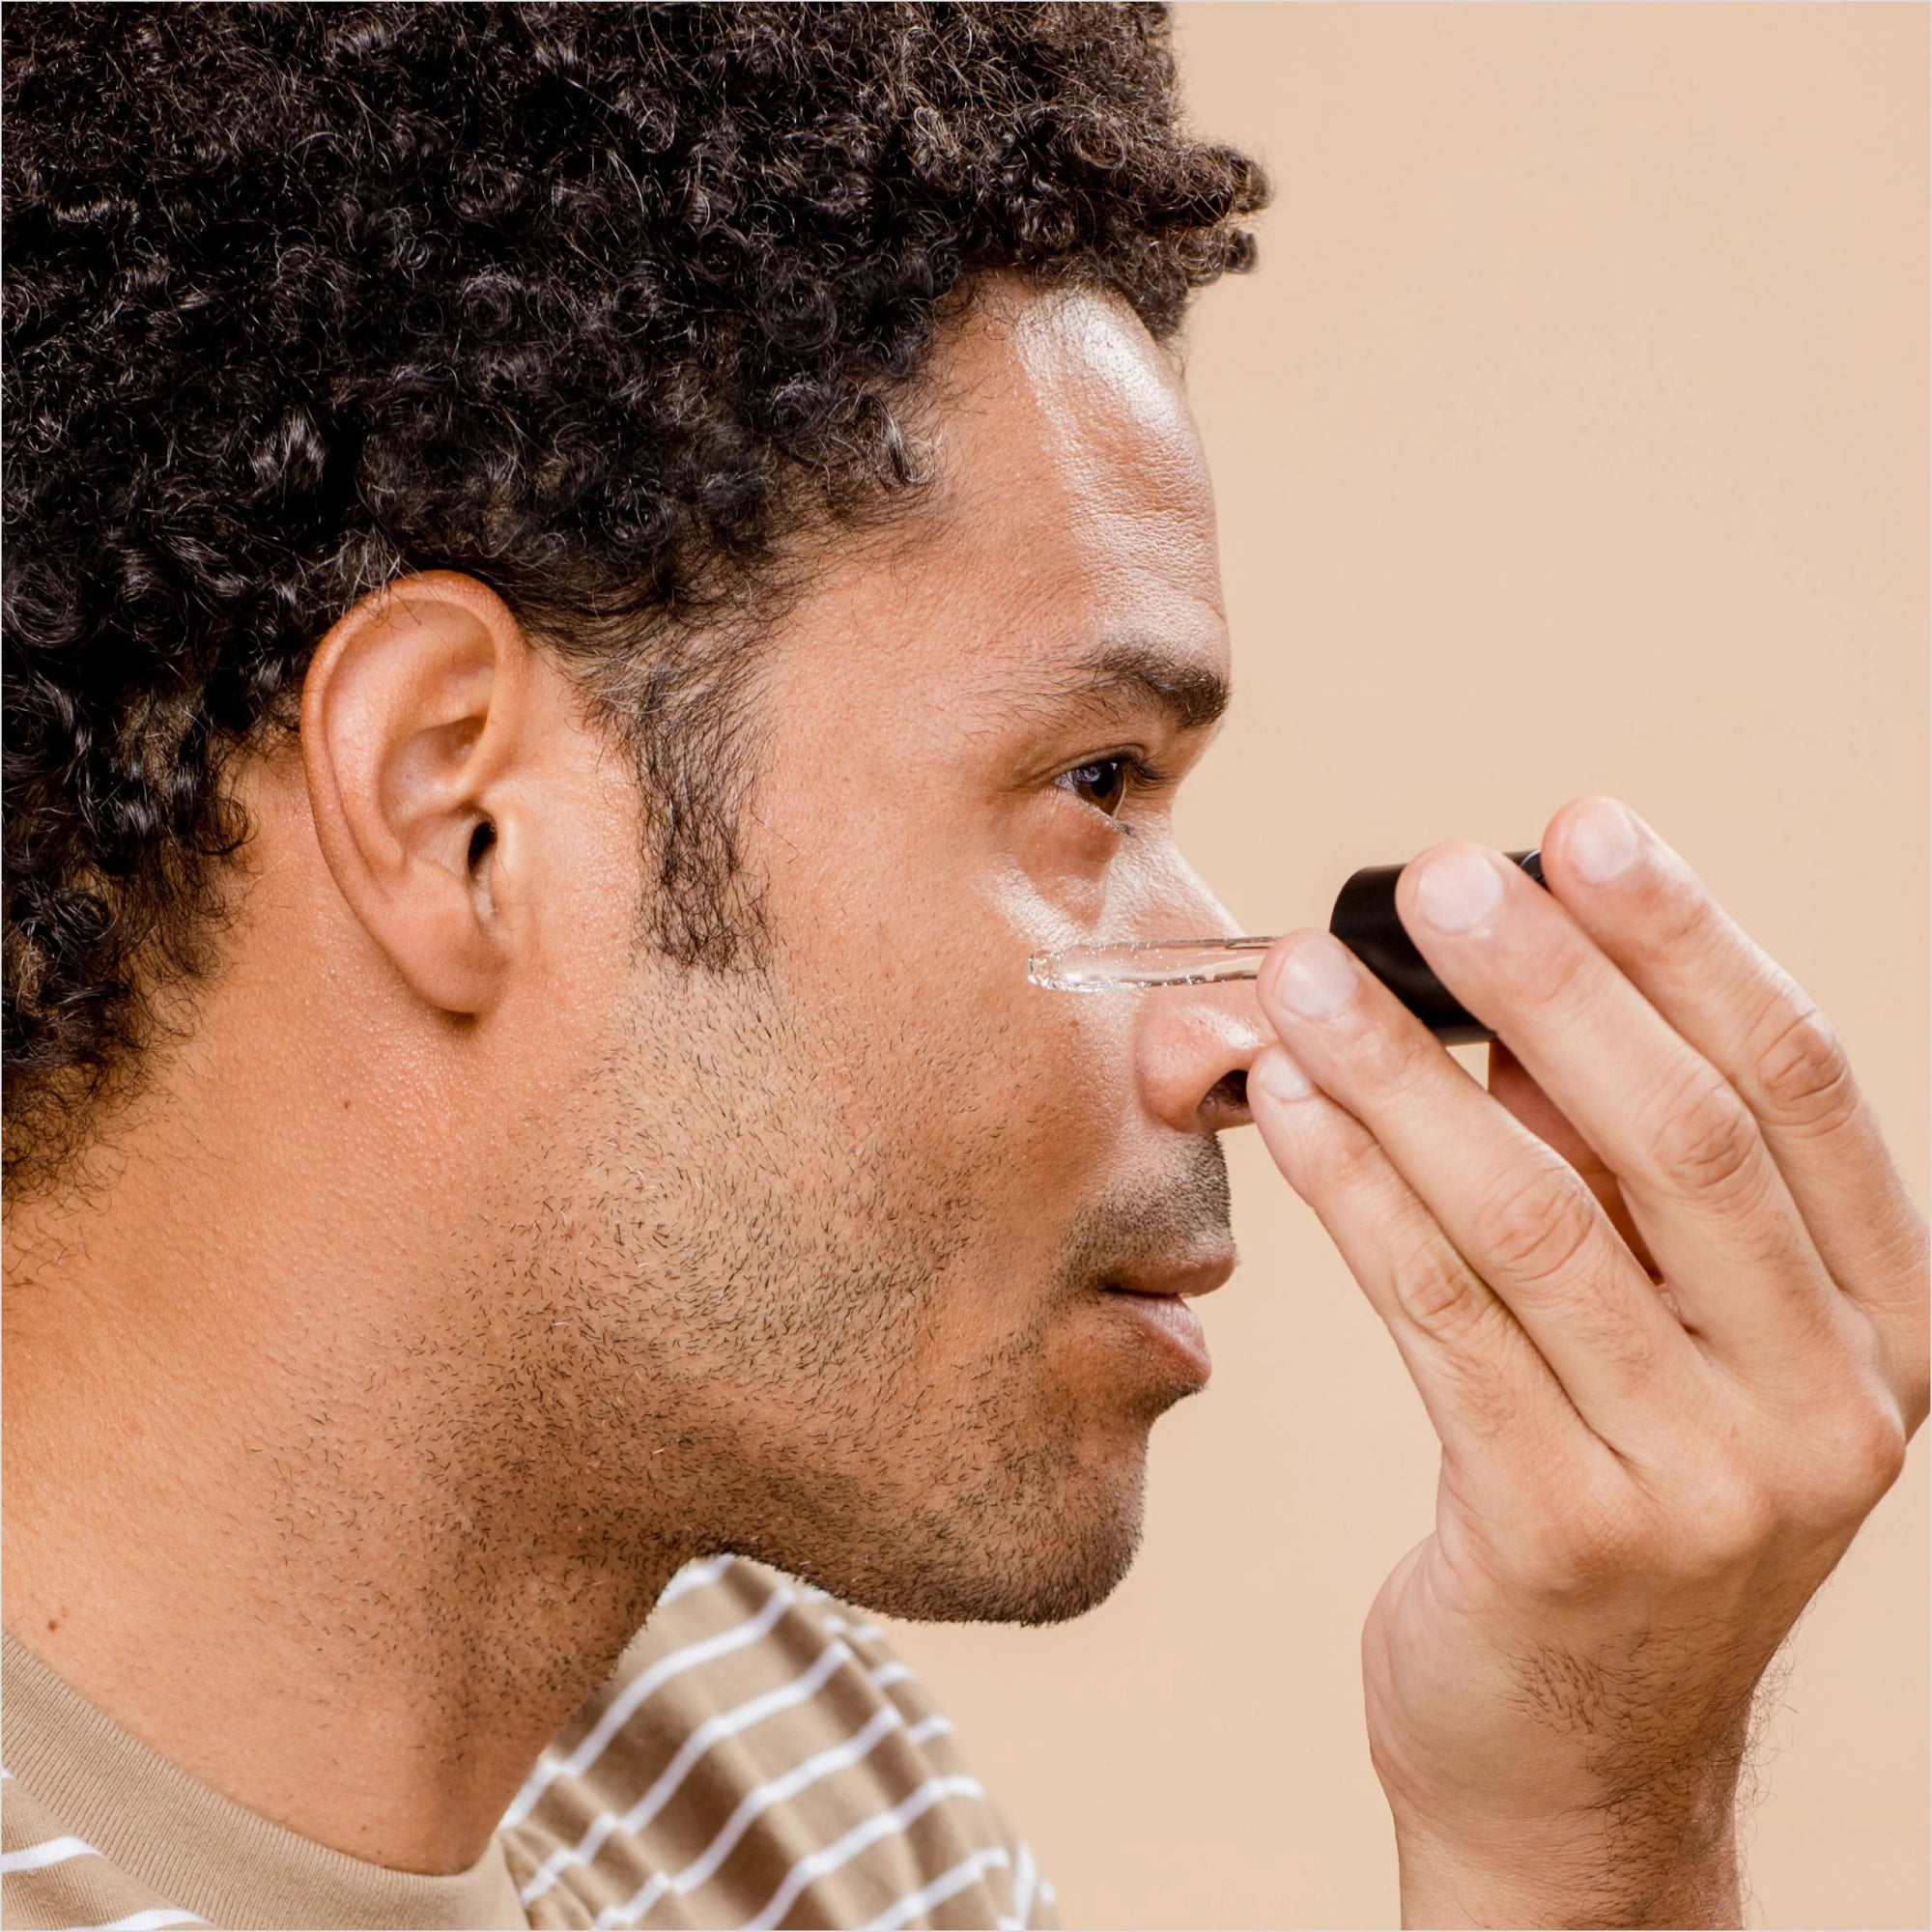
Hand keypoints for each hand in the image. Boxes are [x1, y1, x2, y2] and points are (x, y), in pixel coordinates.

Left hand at [1248, 799, 1927, 1929]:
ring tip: (1306, 980)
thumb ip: (1620, 1188)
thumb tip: (1513, 1007)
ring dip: (1406, 1078)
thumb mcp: (1661, 1338)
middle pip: (1680, 1135)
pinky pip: (1441, 1316)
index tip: (1588, 831)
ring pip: (1538, 1219)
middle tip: (1439, 877)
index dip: (1689, 944)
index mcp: (1875, 1322)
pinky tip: (1291, 1107)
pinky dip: (1358, 1192)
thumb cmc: (1605, 1500)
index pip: (1798, 1089)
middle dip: (1549, 982)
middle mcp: (1825, 1402)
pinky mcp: (1562, 1533)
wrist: (1573, 1761)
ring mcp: (1707, 1483)